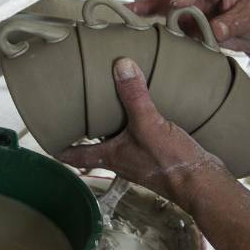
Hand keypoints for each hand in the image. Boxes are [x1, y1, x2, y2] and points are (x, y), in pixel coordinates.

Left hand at [58, 58, 223, 208]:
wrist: (203, 183)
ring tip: (109, 104)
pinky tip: (146, 111)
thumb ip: (134, 96)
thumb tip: (121, 66)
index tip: (46, 138)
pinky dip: (137, 126)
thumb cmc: (171, 163)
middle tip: (76, 110)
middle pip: (95, 145)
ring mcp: (140, 159)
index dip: (59, 147)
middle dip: (86, 129)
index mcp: (110, 156)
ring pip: (118, 141)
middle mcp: (121, 159)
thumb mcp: (149, 124)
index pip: (75, 155)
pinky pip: (140, 138)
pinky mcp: (159, 156)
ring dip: (112, 127)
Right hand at [123, 0, 249, 54]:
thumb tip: (213, 31)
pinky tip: (137, 32)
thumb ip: (231, 22)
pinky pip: (167, 24)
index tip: (179, 3)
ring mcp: (190, 6)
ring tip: (123, 9)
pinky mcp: (186, 24)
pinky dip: (152, 27)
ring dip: (143, 4)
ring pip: (162, 0)